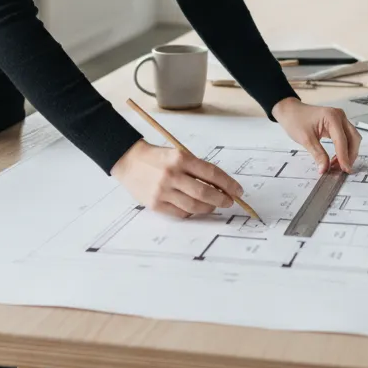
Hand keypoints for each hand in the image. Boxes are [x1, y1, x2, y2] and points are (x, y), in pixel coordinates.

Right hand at [110, 139, 243, 218]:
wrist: (129, 161)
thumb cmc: (157, 158)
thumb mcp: (177, 154)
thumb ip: (196, 168)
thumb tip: (219, 186)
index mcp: (180, 158)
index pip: (211, 172)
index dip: (228, 183)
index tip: (238, 190)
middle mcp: (172, 174)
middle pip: (204, 192)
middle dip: (221, 199)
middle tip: (229, 201)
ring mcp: (163, 191)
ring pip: (194, 205)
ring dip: (209, 207)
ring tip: (214, 206)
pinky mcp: (155, 204)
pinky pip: (180, 212)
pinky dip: (192, 212)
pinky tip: (196, 208)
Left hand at [272, 97, 361, 173]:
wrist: (290, 111)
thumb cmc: (295, 121)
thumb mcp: (306, 139)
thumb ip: (318, 155)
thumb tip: (325, 169)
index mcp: (332, 117)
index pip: (342, 140)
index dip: (344, 157)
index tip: (345, 170)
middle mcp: (339, 116)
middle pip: (353, 138)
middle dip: (350, 155)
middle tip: (344, 170)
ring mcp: (340, 118)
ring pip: (352, 138)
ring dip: (348, 152)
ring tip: (338, 165)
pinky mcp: (338, 123)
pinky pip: (346, 137)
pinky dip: (344, 148)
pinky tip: (337, 158)